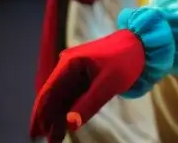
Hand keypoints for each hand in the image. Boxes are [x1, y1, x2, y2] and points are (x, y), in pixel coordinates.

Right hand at [30, 29, 144, 142]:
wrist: (143, 45)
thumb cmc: (126, 59)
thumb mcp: (109, 83)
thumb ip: (89, 103)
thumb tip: (69, 124)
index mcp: (70, 64)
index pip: (48, 92)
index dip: (40, 114)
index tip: (34, 133)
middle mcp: (69, 67)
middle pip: (53, 98)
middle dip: (49, 119)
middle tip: (48, 140)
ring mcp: (76, 73)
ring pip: (62, 99)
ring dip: (58, 118)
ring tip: (55, 138)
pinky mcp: (86, 78)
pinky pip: (73, 97)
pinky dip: (69, 111)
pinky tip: (66, 125)